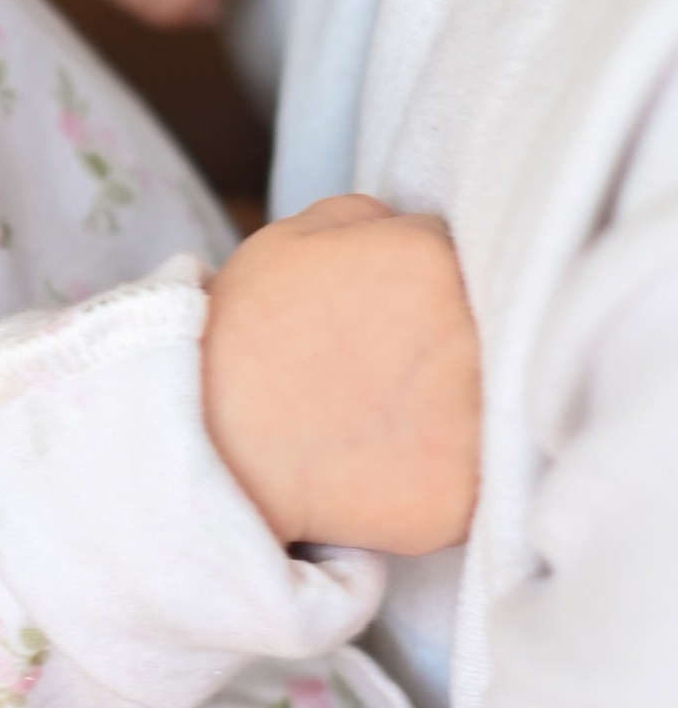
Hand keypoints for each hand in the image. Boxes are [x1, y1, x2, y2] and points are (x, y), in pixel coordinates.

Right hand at [200, 194, 481, 554]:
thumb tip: (413, 227)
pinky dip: (446, 467)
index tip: (387, 309)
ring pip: (493, 397)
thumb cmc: (244, 337)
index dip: (418, 281)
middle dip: (445, 337)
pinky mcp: (469, 491)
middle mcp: (469, 333)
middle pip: (487, 324)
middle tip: (390, 363)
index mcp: (430, 259)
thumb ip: (365, 216)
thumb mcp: (286, 239)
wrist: (214, 451)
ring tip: (393, 412)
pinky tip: (396, 461)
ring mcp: (477, 418)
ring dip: (458, 401)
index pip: (456, 255)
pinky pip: (481, 471)